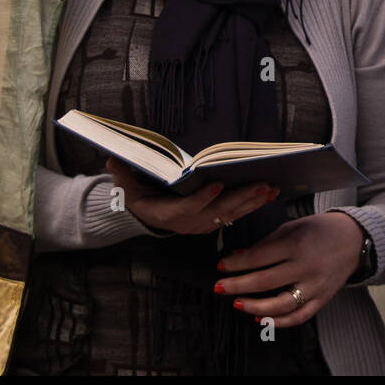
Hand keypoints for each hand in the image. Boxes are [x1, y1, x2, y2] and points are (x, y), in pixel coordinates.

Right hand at [105, 158, 277, 234]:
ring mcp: (204, 224)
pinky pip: (237, 214)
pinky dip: (254, 203)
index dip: (203, 199)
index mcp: (168, 215)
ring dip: (254, 201)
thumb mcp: (127, 189)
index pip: (188, 209)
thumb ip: (123, 176)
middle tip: (261, 184)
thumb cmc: (140, 197)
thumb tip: (113, 159)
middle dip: (241, 198)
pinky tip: (270, 192)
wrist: (148, 217)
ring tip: (271, 187)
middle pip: (218, 212)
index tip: (217, 184)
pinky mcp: (215, 222)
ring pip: (232, 214)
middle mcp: (190, 224)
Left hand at [214, 212, 364, 327]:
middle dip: (237, 285)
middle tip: (219, 287)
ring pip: (281, 304)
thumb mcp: (292, 228)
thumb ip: (265, 243)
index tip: (220, 266)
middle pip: (265, 281)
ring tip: (237, 304)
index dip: (236, 264)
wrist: (354, 239)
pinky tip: (260, 318)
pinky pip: (298, 316)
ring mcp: (315, 285)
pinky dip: (278, 321)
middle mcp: (306, 266)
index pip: (259, 257)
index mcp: (296, 244)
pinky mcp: (322, 299)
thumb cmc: (319, 230)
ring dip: (255, 307)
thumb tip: (236, 256)